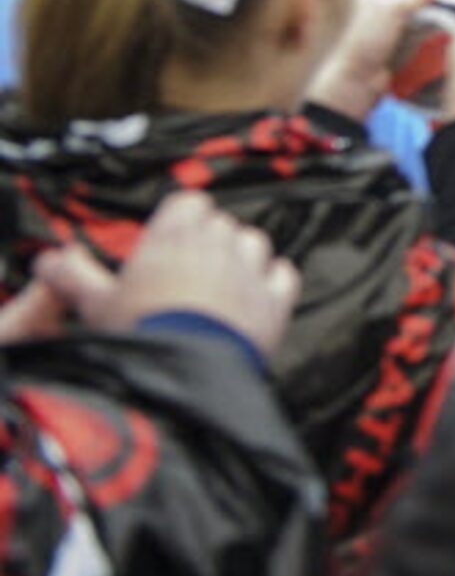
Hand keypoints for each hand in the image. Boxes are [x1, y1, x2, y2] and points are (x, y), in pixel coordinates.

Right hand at [49, 193, 296, 362]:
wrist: (181, 373)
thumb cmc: (134, 333)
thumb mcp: (94, 304)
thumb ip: (73, 277)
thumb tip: (49, 261)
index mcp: (174, 235)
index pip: (188, 203)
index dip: (181, 220)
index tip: (168, 243)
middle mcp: (218, 243)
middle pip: (220, 225)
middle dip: (206, 245)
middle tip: (183, 278)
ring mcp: (251, 269)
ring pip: (254, 244)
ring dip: (241, 260)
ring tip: (216, 291)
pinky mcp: (276, 300)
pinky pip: (284, 275)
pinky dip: (273, 282)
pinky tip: (256, 299)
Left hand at [305, 0, 442, 121]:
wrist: (356, 78)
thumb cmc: (362, 39)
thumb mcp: (393, 7)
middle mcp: (380, 4)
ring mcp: (390, 23)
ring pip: (420, 11)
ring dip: (435, 9)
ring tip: (454, 6)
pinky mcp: (399, 42)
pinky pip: (421, 29)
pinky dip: (433, 26)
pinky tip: (445, 23)